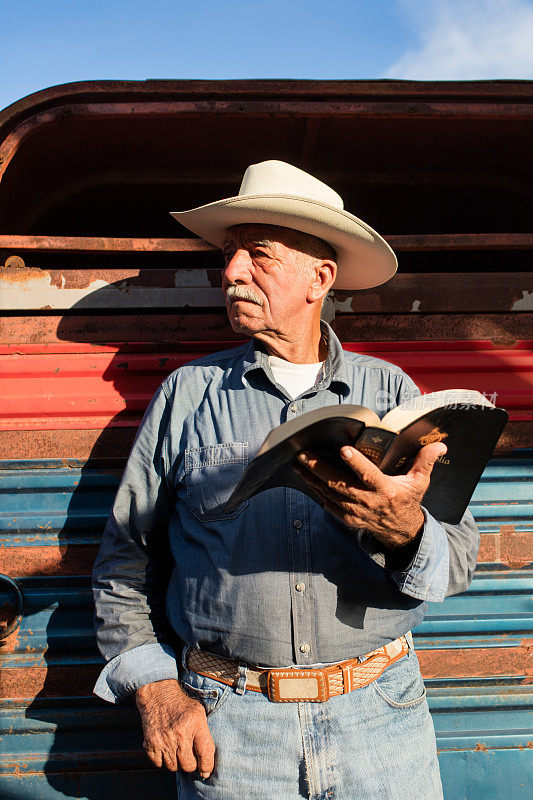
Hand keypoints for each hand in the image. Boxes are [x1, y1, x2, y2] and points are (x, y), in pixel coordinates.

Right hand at [135, 679, 214, 778]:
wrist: (158, 696)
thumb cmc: (182, 706)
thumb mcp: (199, 713)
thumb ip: (205, 736)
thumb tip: (207, 767)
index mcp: (195, 723)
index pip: (205, 753)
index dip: (207, 766)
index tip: (206, 771)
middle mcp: (179, 733)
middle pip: (189, 765)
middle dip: (191, 764)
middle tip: (190, 756)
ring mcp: (163, 740)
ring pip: (174, 767)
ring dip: (177, 763)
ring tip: (178, 751)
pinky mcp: (150, 744)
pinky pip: (159, 765)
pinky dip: (163, 761)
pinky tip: (167, 750)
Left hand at [295, 442, 446, 549]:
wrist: (400, 531)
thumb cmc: (408, 500)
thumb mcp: (420, 482)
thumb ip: (426, 462)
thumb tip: (440, 445)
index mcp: (385, 490)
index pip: (368, 475)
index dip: (356, 463)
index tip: (343, 449)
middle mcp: (367, 501)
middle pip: (340, 484)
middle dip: (319, 468)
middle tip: (303, 454)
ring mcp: (354, 511)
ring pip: (329, 492)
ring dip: (311, 477)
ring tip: (298, 462)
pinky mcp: (346, 517)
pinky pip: (326, 502)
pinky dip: (315, 489)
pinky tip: (305, 477)